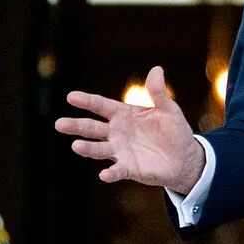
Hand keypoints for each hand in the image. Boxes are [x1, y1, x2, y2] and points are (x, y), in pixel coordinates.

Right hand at [54, 66, 205, 193]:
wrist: (184, 156)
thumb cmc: (173, 130)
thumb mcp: (168, 109)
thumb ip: (158, 92)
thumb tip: (156, 69)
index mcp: (124, 115)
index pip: (101, 106)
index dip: (87, 101)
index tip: (71, 96)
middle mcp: (117, 133)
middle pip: (93, 128)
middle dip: (76, 126)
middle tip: (59, 124)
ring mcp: (120, 151)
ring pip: (99, 149)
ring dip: (88, 148)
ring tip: (76, 145)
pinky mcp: (129, 168)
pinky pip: (117, 171)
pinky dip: (110, 173)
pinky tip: (104, 174)